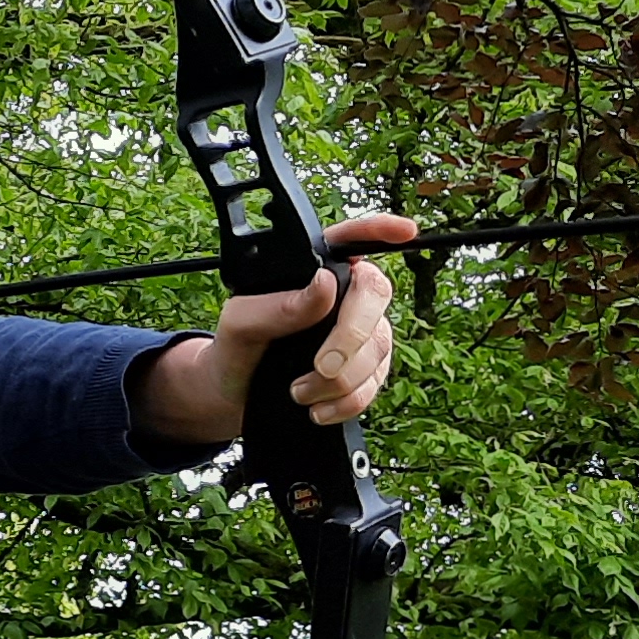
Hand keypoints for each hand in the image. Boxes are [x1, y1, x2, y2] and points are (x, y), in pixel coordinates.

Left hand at [134, 213, 413, 445]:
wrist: (233, 398)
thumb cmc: (236, 349)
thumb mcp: (240, 324)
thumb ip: (276, 305)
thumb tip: (323, 285)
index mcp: (313, 269)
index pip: (352, 239)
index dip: (381, 229)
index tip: (405, 230)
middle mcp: (344, 296)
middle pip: (376, 295)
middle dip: (350, 336)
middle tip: (319, 367)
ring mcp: (361, 332)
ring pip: (377, 346)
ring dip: (339, 379)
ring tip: (298, 392)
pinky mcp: (366, 370)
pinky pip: (375, 383)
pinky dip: (347, 401)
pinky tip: (318, 408)